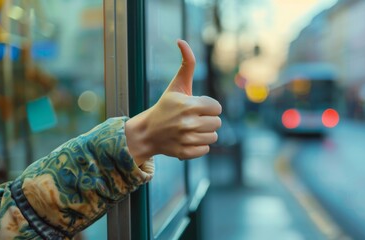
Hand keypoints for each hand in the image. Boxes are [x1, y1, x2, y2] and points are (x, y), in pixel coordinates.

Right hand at [126, 40, 221, 165]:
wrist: (147, 132)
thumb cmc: (165, 106)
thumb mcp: (176, 85)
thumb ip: (186, 63)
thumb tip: (181, 41)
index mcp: (189, 105)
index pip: (216, 108)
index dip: (208, 107)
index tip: (196, 107)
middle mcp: (188, 123)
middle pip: (217, 123)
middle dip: (207, 120)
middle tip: (192, 119)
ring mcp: (186, 139)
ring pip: (213, 137)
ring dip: (204, 133)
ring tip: (190, 129)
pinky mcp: (185, 153)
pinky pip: (205, 149)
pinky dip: (198, 146)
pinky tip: (187, 140)